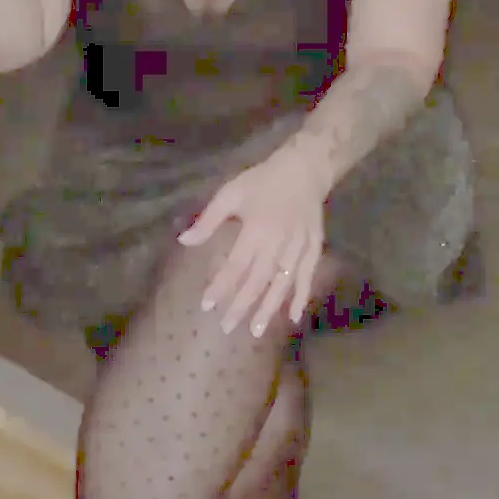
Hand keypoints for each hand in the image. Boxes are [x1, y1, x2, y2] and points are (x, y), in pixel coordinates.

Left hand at [178, 148, 330, 336]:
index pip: (235, 266)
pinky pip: (307, 277)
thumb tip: (184, 241)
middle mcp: (278, 244)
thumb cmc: (263, 180)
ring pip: (281, 284)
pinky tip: (292, 317)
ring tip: (255, 330)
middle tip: (227, 329)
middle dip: (241, 306)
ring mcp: (298, 248)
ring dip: (268, 309)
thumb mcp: (231, 193)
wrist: (305, 168)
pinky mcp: (314, 248)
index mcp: (256, 230)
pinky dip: (300, 297)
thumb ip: (208, 220)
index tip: (206, 306)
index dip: (221, 287)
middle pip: (257, 281)